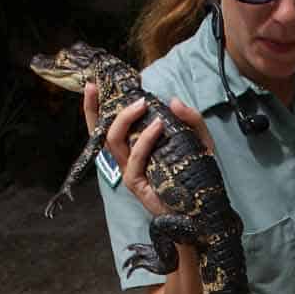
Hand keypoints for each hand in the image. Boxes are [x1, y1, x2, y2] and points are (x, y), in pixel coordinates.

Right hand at [83, 83, 213, 218]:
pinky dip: (145, 140)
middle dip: (103, 108)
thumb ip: (191, 120)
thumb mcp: (199, 141)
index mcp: (134, 147)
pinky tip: (158, 127)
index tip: (92, 84)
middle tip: (131, 95)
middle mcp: (127, 158)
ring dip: (127, 119)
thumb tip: (173, 100)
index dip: (95, 107)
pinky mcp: (136, 183)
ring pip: (114, 141)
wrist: (202, 210)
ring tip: (144, 105)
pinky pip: (135, 158)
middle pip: (102, 132)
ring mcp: (130, 171)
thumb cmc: (196, 175)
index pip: (106, 126)